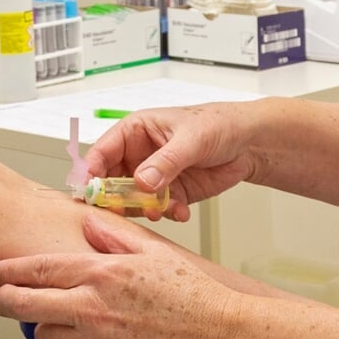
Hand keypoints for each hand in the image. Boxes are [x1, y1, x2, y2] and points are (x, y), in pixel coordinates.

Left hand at [0, 212, 241, 338]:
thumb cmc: (194, 297)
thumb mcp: (154, 252)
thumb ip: (113, 235)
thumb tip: (88, 221)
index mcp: (103, 275)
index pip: (40, 271)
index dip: (8, 271)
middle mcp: (94, 310)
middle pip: (27, 307)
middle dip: (9, 300)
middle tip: (4, 297)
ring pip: (49, 338)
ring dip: (54, 328)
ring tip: (80, 321)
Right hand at [85, 104, 261, 221]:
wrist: (247, 143)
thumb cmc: (217, 124)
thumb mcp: (191, 139)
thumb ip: (166, 161)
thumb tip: (142, 181)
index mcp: (135, 132)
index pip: (102, 151)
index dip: (91, 171)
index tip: (90, 190)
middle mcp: (138, 156)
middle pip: (111, 182)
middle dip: (117, 199)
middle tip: (126, 209)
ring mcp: (153, 177)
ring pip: (133, 201)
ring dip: (144, 209)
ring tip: (163, 209)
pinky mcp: (170, 194)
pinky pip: (157, 210)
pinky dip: (167, 214)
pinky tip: (182, 211)